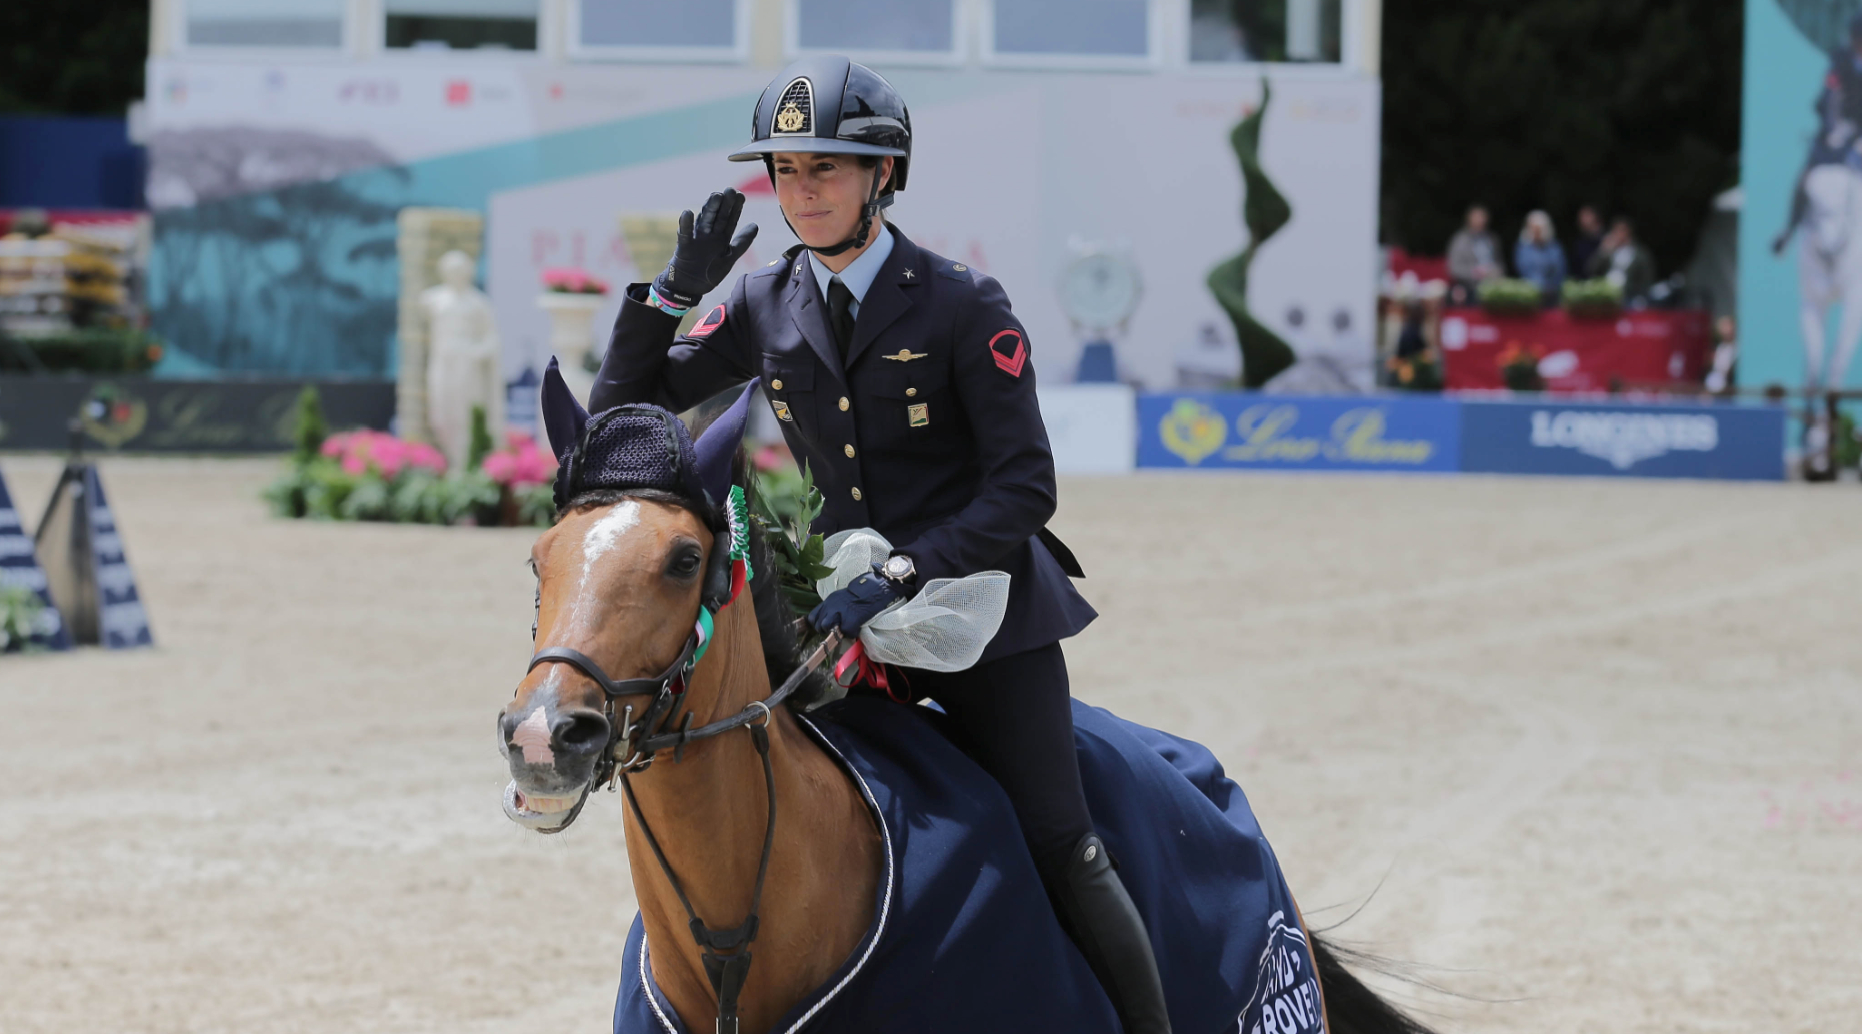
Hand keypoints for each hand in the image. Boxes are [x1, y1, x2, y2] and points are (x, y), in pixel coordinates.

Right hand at [652, 188, 758, 308]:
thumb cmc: (709, 273)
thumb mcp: (729, 257)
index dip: (735, 208)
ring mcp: (697, 239)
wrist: (689, 288)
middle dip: (724, 204)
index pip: (730, 220)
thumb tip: (756, 225)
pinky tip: (688, 213)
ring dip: (710, 209)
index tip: (741, 196)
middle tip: (730, 190)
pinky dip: (685, 224)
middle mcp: (709, 235)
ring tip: (716, 196)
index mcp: (721, 237)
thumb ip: (742, 242)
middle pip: (718, 217)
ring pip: (704, 221)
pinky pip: (685, 234)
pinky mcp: (684, 246)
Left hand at [808, 571, 903, 634]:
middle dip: (826, 630)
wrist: (874, 589)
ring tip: (844, 630)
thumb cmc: (861, 594)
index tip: (825, 626)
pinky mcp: (850, 620)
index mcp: (828, 600)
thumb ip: (833, 607)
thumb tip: (831, 621)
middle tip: (836, 630)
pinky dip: (851, 633)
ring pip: (827, 628)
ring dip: (835, 632)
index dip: (818, 624)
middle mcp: (830, 606)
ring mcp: (839, 613)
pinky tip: (856, 629)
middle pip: (819, 625)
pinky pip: (846, 632)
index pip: (813, 617)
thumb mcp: (841, 598)